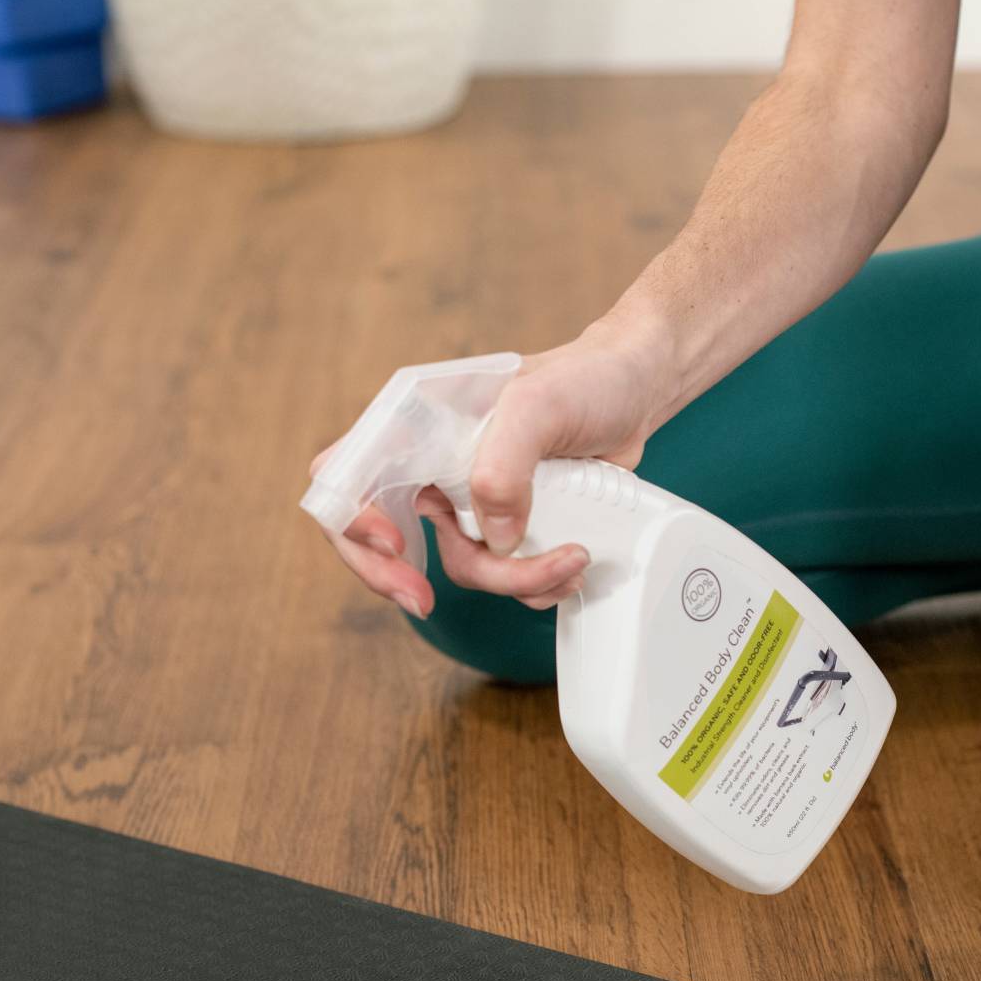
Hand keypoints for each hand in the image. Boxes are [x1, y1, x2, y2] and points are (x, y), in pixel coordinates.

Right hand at [312, 316, 677, 616]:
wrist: (635, 391)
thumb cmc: (585, 378)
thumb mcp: (539, 405)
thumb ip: (504, 465)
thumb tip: (493, 537)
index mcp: (417, 421)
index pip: (345, 475)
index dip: (350, 519)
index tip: (393, 544)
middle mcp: (433, 463)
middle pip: (386, 540)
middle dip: (402, 578)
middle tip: (423, 602)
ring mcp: (470, 499)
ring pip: (459, 564)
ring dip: (510, 580)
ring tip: (570, 558)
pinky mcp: (508, 525)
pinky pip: (502, 573)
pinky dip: (534, 582)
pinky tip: (570, 560)